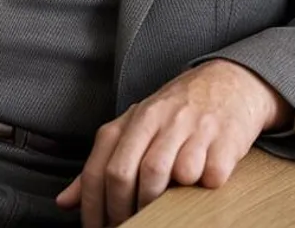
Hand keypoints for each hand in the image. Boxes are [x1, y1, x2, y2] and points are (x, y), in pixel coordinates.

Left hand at [56, 59, 292, 227]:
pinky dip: (205, 187)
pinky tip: (202, 187)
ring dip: (162, 202)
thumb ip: (101, 162)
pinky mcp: (225, 139)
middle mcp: (159, 119)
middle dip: (124, 212)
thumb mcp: (136, 127)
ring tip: (163, 212)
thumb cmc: (177, 113)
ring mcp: (192, 128)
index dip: (94, 209)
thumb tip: (64, 201)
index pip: (100, 169)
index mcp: (133, 119)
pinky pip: (210, 175)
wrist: (229, 82)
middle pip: (127, 173)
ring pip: (166, 174)